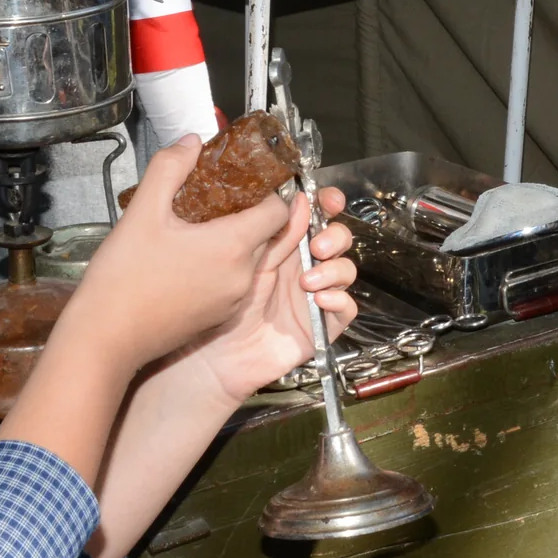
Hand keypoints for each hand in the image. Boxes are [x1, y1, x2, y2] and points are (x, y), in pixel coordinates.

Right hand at [63, 137, 292, 364]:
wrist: (107, 338)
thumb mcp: (143, 211)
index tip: (240, 183)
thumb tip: (192, 143)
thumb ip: (170, 168)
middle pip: (264, 235)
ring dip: (232, 241)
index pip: (278, 212)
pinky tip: (187, 259)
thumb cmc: (123, 277)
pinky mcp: (219, 318)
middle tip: (211, 200)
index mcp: (233, 247)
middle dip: (245, 214)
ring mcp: (233, 302)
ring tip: (194, 229)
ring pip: (249, 260)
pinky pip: (233, 283)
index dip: (265, 192)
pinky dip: (221, 266)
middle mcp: (243, 277)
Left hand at [156, 187, 357, 408]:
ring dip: (334, 269)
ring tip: (308, 281)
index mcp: (284, 246)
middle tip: (317, 245)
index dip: (328, 203)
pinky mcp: (321, 326)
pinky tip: (319, 300)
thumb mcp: (243, 263)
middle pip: (338, 239)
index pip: (316, 215)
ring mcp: (315, 296)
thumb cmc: (217, 308)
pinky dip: (339, 300)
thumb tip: (297, 201)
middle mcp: (303, 267)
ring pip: (346, 270)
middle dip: (335, 236)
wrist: (211, 358)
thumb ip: (272, 235)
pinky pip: (346, 309)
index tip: (328, 199)